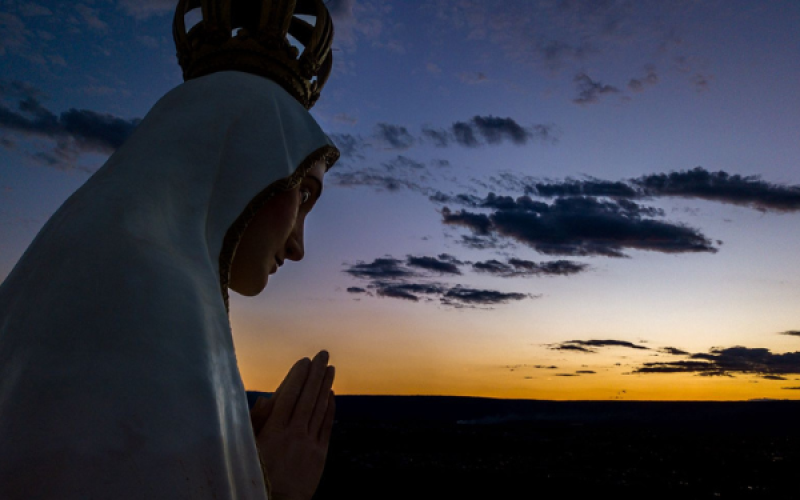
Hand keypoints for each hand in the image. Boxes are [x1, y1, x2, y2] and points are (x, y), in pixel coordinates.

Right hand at [250, 351, 335, 499]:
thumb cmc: (256, 475)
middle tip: (323, 354)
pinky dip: (329, 408)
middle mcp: (294, 434)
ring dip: (326, 386)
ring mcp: (309, 444)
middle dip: (316, 374)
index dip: (298, 376)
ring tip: (331, 368)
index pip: (289, 396)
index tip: (304, 360)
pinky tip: (332, 394)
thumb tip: (268, 397)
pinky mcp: (320, 455)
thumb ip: (256, 422)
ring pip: (319, 408)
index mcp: (274, 432)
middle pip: (307, 397)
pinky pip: (326, 426)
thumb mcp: (247, 449)